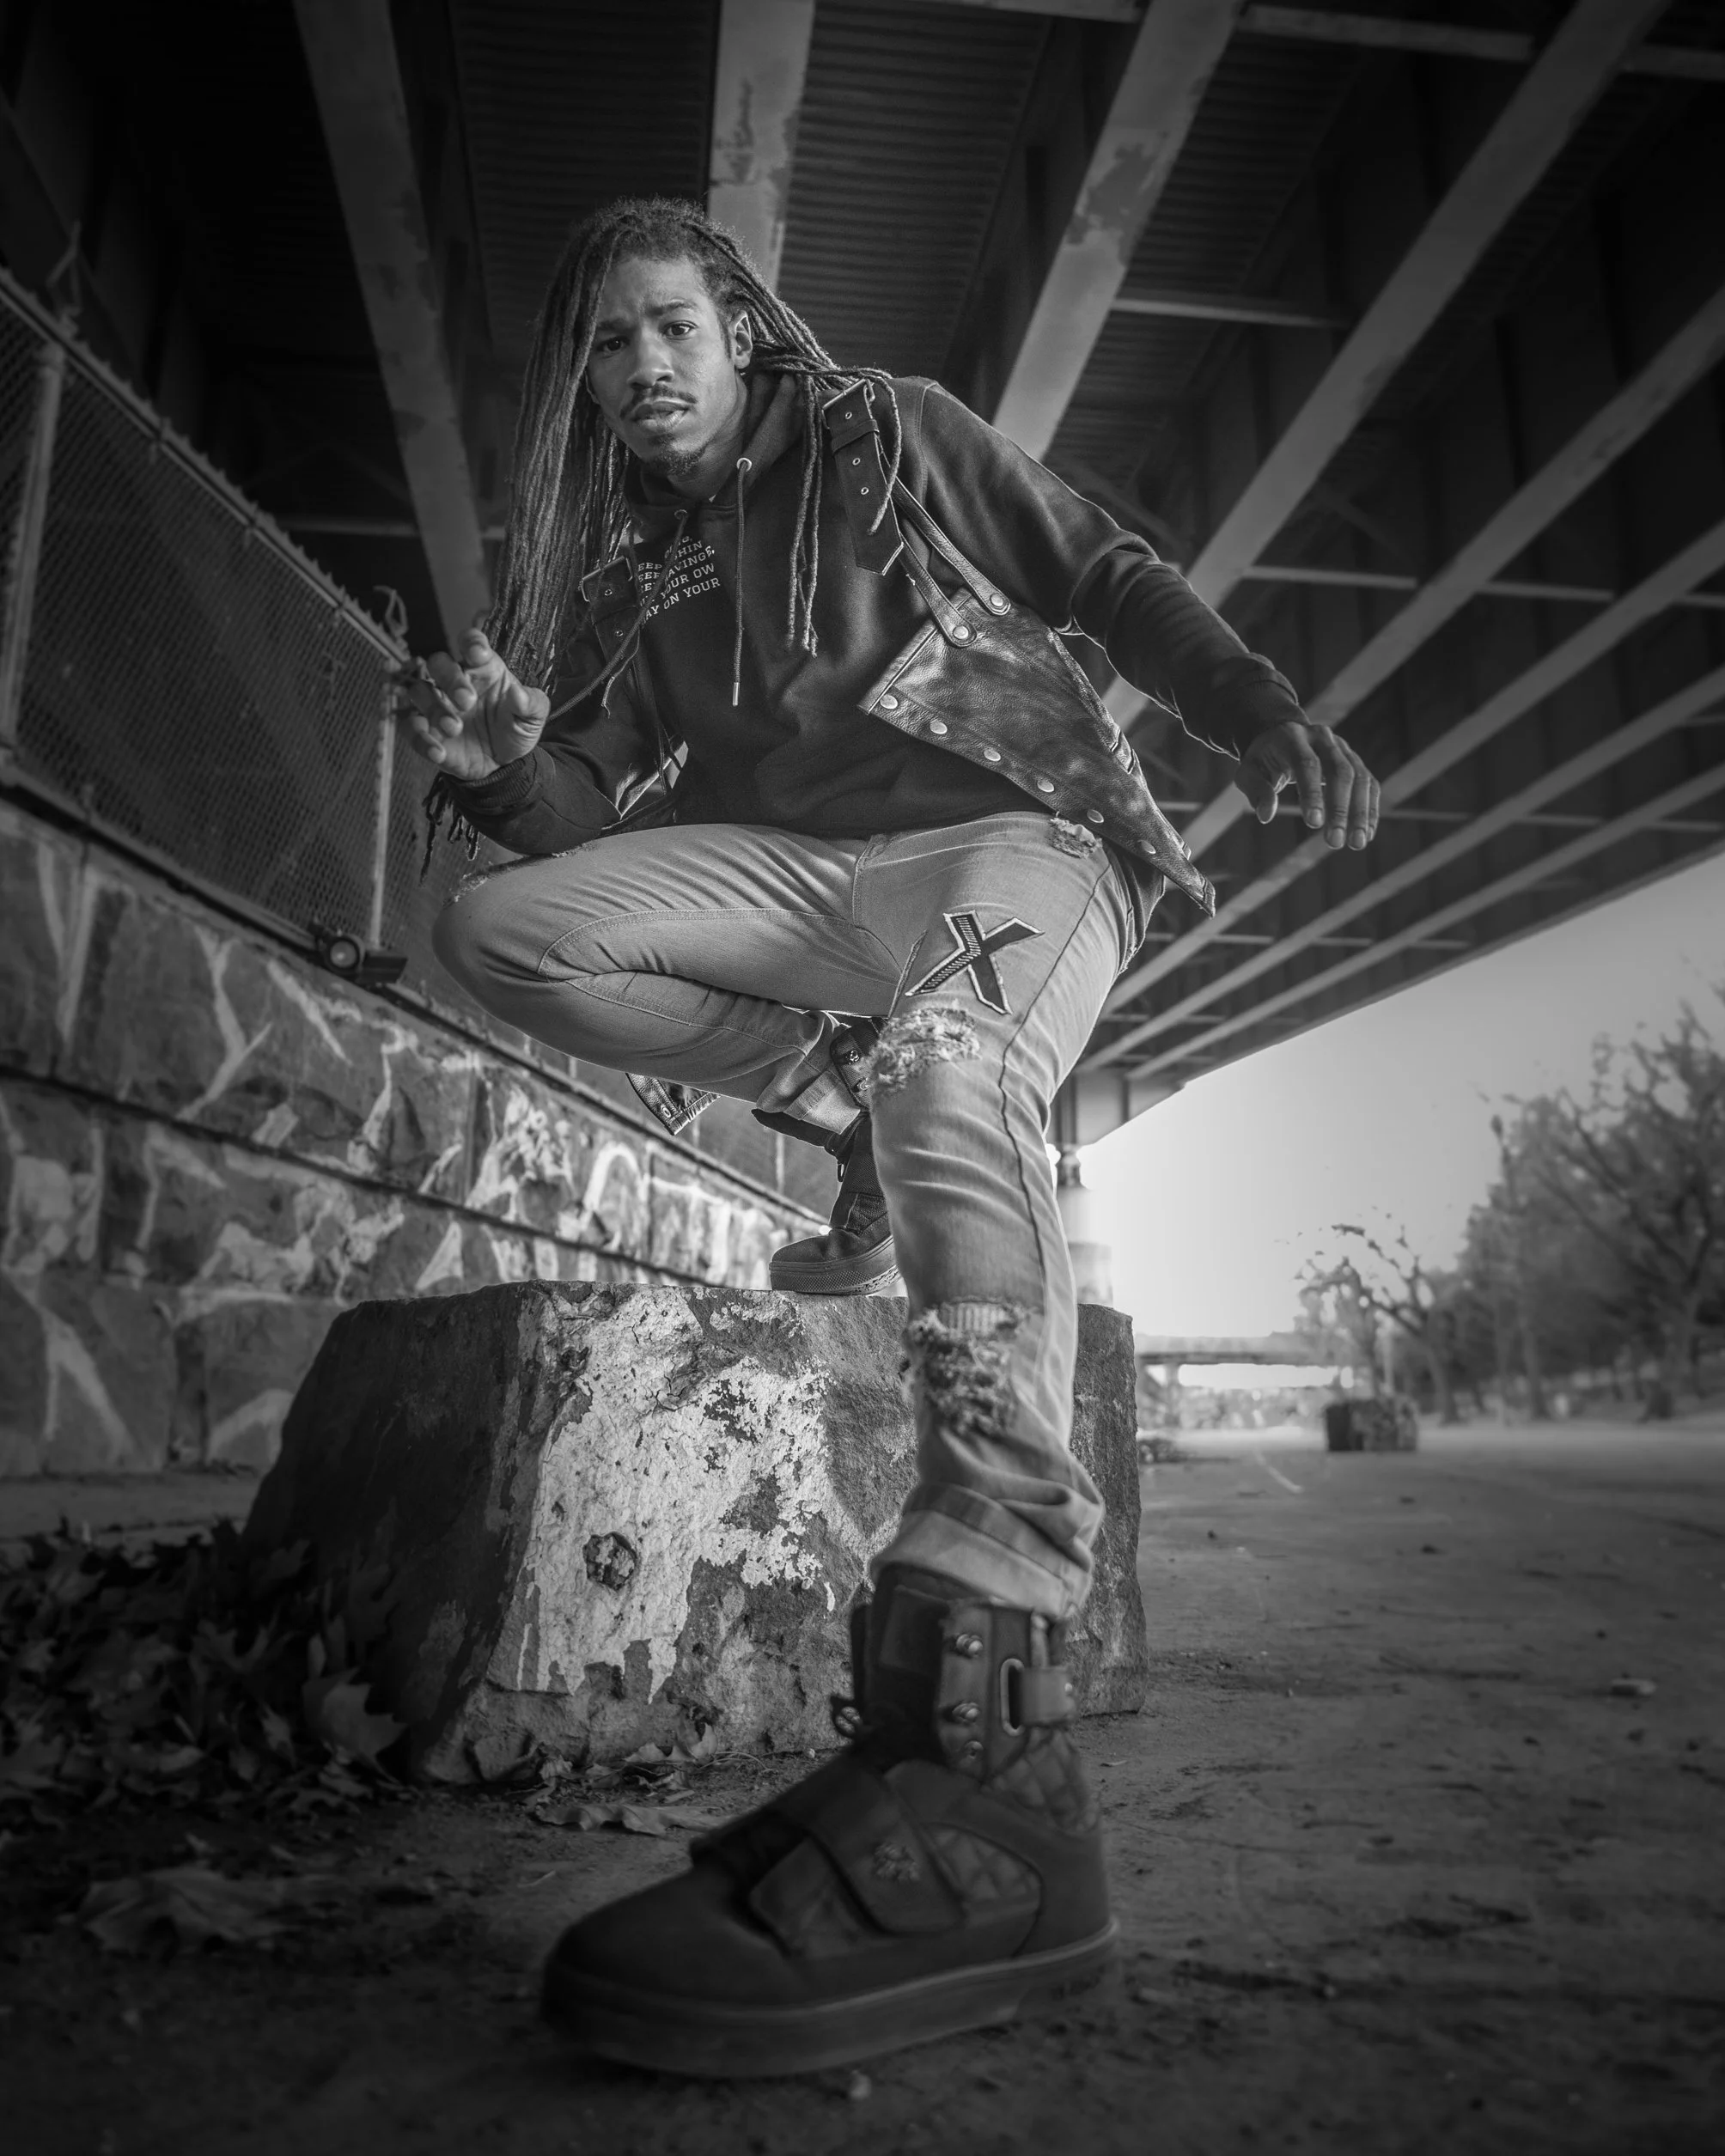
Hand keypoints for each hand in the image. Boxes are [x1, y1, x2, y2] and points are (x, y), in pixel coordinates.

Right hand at [393, 629, 549, 783]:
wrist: (503, 764)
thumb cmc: (514, 730)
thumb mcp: (532, 718)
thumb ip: (532, 704)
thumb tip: (519, 693)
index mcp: (483, 669)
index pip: (471, 642)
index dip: (470, 642)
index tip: (477, 653)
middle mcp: (455, 681)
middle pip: (438, 662)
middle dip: (449, 678)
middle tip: (467, 701)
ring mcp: (437, 704)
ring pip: (419, 691)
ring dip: (433, 708)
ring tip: (453, 728)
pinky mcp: (425, 730)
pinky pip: (410, 728)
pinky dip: (420, 739)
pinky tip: (439, 752)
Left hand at [1234, 718, 1379, 850]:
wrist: (1281, 738)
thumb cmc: (1263, 760)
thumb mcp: (1249, 772)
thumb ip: (1256, 790)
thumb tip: (1266, 815)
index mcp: (1293, 737)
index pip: (1307, 764)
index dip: (1313, 794)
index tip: (1314, 824)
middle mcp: (1323, 738)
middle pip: (1340, 771)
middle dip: (1340, 809)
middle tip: (1335, 842)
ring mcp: (1342, 747)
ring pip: (1360, 777)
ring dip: (1360, 813)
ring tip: (1356, 844)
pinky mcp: (1354, 760)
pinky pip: (1369, 783)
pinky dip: (1369, 808)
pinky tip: (1367, 833)